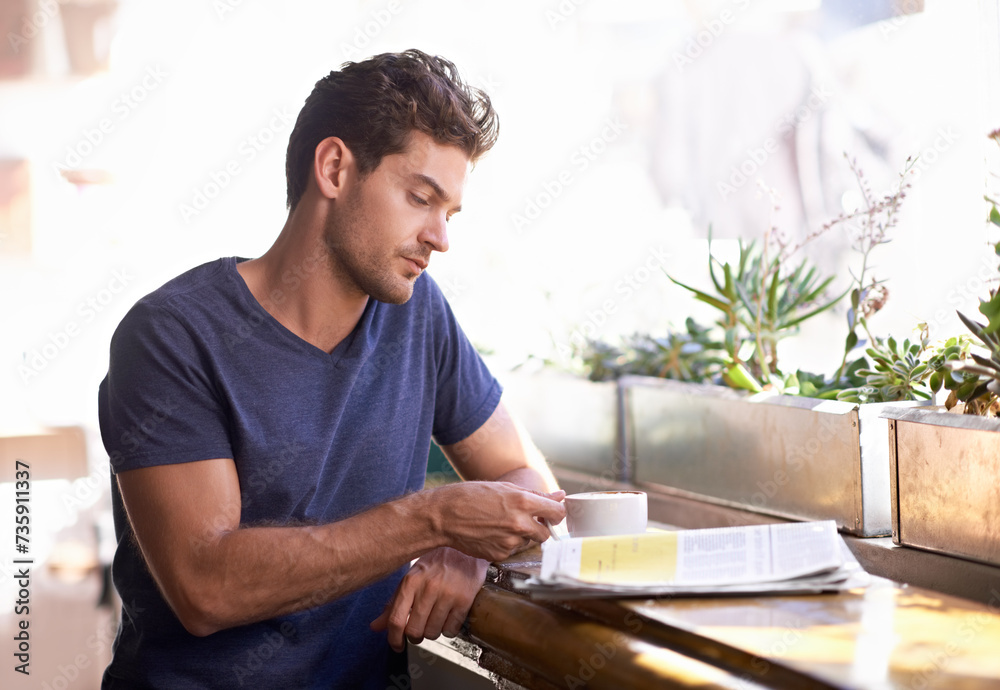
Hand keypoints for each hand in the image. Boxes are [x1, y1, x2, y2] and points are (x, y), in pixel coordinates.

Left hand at [370, 547, 487, 651]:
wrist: (465, 547)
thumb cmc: (437, 562)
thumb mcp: (412, 577)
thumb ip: (394, 603)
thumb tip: (376, 626)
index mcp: (411, 581)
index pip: (396, 620)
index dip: (394, 639)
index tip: (397, 646)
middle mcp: (428, 588)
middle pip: (414, 630)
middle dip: (415, 636)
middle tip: (419, 630)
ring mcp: (447, 594)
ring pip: (433, 633)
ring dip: (433, 632)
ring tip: (436, 619)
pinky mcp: (464, 600)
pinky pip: (451, 630)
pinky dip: (449, 629)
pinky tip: (449, 617)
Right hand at [429, 482, 565, 561]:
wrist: (444, 516)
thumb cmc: (472, 496)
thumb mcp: (505, 488)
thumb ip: (536, 496)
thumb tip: (560, 496)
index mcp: (523, 503)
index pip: (558, 513)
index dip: (556, 513)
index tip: (550, 513)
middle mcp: (520, 524)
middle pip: (546, 533)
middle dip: (539, 527)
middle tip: (523, 519)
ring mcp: (510, 542)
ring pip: (528, 542)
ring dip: (521, 535)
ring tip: (500, 524)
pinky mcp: (500, 554)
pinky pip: (512, 550)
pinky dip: (506, 544)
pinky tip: (492, 533)